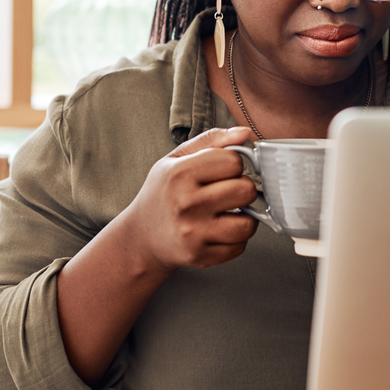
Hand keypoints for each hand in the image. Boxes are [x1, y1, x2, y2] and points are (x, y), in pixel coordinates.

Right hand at [121, 126, 258, 270]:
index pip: (233, 161)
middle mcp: (186, 204)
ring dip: (244, 217)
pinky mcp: (201, 256)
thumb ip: (212, 141)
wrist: (142, 235)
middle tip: (227, 192)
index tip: (222, 171)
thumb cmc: (163, 192)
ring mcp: (193, 233)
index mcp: (179, 174)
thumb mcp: (177, 159)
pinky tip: (220, 231)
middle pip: (246, 190)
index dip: (233, 164)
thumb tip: (245, 133)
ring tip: (228, 212)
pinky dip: (235, 239)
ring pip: (248, 223)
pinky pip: (240, 246)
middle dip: (242, 189)